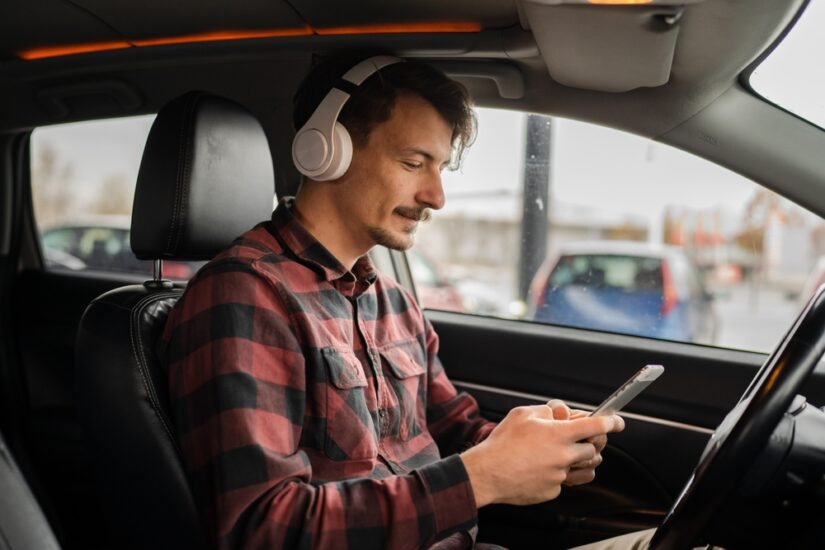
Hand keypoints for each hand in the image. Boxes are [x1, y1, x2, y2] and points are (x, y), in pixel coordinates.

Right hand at [460, 401, 621, 506]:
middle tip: (575, 441)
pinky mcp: (552, 491)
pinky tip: (538, 470)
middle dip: (588, 444)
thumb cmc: (502, 443)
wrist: (487, 473)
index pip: (596, 426)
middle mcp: (563, 455)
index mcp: (559, 434)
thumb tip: (557, 415)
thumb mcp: (522, 414)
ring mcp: (559, 475)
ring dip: (576, 462)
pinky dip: (555, 475)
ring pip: (581, 469)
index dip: (611, 422)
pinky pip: (563, 482)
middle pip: (592, 450)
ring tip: (557, 456)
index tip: (617, 422)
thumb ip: (546, 412)